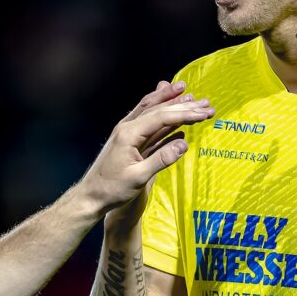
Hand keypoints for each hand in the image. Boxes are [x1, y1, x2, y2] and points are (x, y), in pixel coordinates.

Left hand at [79, 81, 213, 219]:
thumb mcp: (138, 178)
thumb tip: (184, 144)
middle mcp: (127, 127)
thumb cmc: (112, 190)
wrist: (91, 196)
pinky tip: (177, 120)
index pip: (161, 117)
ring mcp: (128, 132)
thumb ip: (161, 160)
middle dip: (183, 104)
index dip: (184, 113)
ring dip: (174, 104)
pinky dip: (166, 119)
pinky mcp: (130, 140)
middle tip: (206, 102)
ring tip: (193, 98)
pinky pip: (150, 124)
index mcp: (129, 133)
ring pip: (154, 112)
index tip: (204, 113)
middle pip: (159, 109)